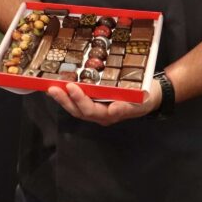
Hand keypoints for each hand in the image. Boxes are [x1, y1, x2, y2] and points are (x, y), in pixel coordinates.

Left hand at [47, 78, 162, 125]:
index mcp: (110, 114)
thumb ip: (127, 106)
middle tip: (54, 88)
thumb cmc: (145, 98)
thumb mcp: (140, 101)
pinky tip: (58, 87)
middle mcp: (100, 115)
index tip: (72, 88)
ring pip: (76, 108)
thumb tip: (114, 109)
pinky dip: (67, 96)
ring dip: (63, 99)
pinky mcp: (95, 102)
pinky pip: (78, 102)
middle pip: (79, 111)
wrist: (150, 96)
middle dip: (65, 100)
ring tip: (51, 88)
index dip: (81, 100)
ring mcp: (97, 110)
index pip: (92, 110)